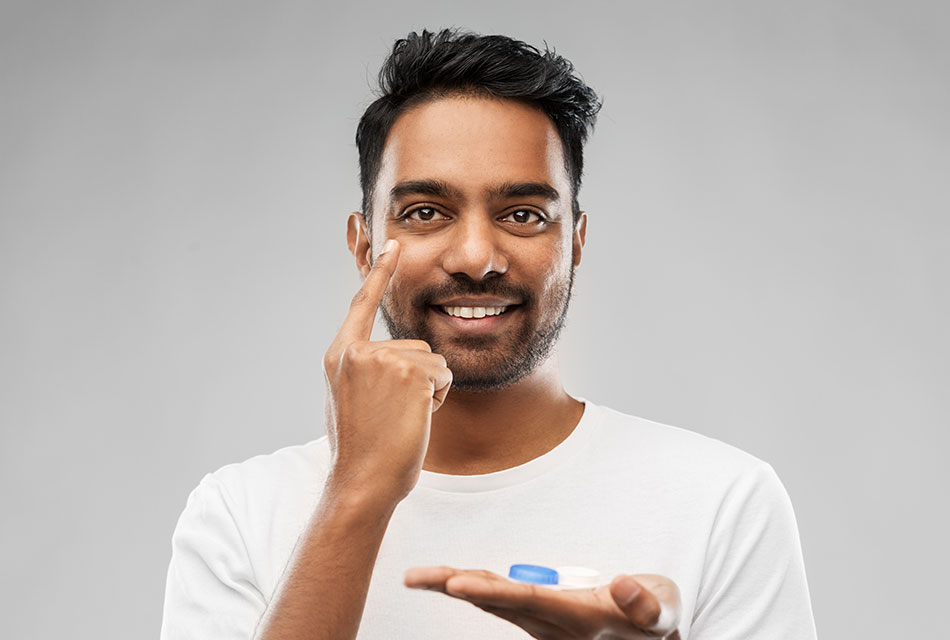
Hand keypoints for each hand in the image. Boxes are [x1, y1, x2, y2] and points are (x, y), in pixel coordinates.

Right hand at [322, 239, 452, 502]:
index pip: (361, 305)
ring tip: (402, 418)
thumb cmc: (361, 450)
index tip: (393, 243)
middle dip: (418, 379)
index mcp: (340, 356)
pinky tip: (417, 418)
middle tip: (393, 414)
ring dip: (429, 390)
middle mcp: (357, 352)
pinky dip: (439, 398)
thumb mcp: (350, 400)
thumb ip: (365, 371)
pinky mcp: (408, 373)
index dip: (380, 273)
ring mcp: (382, 360)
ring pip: (433, 362)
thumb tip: (391, 362)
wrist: (362, 481)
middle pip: (415, 346)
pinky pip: (443, 376)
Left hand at [405, 566, 680, 639]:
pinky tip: (449, 579)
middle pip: (494, 601)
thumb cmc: (654, 619)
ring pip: (492, 599)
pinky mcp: (541, 612)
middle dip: (453, 586)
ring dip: (455, 584)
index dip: (490, 593)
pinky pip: (500, 597)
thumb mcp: (660, 613)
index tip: (455, 584)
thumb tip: (622, 585)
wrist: (652, 635)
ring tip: (419, 577)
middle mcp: (550, 622)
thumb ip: (643, 605)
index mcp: (575, 618)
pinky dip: (473, 585)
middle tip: (414, 577)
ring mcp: (542, 619)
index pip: (525, 601)